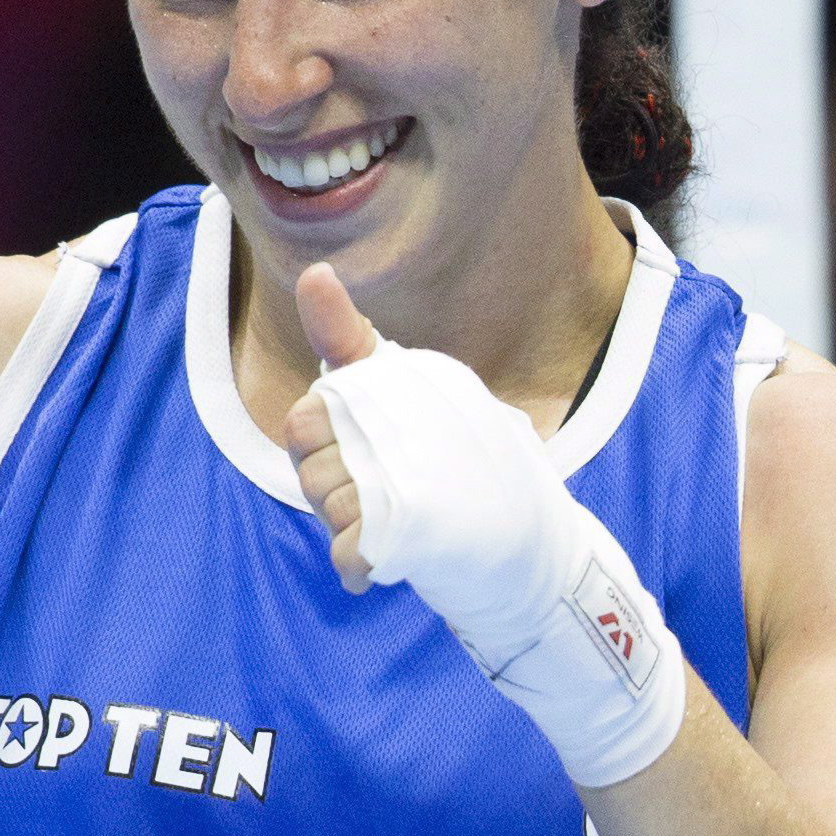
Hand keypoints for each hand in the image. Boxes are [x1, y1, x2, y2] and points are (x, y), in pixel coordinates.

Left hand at [269, 261, 685, 788]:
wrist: (528, 545)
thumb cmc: (455, 457)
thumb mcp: (399, 389)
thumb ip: (347, 338)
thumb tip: (316, 271)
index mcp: (407, 385)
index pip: (307, 415)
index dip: (315, 440)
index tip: (350, 446)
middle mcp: (415, 424)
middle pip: (308, 464)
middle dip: (326, 486)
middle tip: (374, 490)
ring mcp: (417, 479)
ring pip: (329, 505)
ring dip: (345, 524)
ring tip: (390, 517)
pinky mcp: (421, 531)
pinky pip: (352, 551)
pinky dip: (357, 564)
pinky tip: (377, 561)